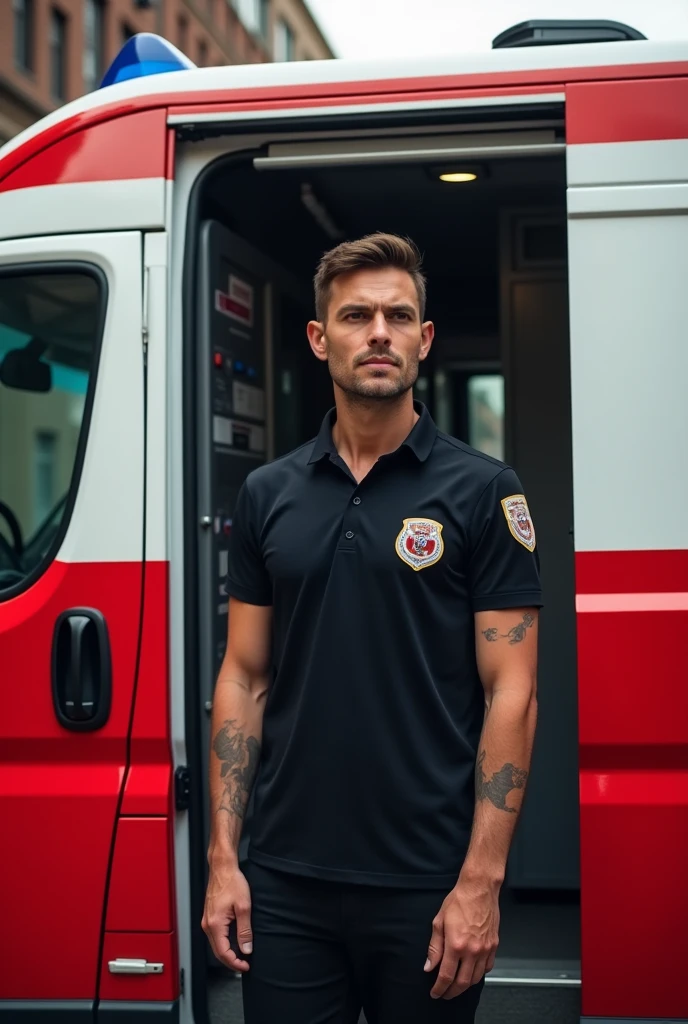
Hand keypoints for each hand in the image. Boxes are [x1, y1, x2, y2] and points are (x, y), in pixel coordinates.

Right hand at [202, 860, 252, 971]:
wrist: (222, 867)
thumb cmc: (231, 882)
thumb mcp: (243, 907)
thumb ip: (245, 930)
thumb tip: (246, 948)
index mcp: (215, 924)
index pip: (223, 953)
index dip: (235, 963)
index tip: (246, 965)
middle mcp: (207, 924)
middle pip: (217, 952)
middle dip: (231, 961)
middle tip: (245, 963)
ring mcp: (207, 920)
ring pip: (216, 944)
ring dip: (228, 952)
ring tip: (242, 955)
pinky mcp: (210, 916)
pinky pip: (216, 935)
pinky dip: (225, 943)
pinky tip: (235, 942)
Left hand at [424, 877, 499, 998]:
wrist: (479, 889)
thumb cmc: (458, 901)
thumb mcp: (439, 922)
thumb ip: (434, 947)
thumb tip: (429, 966)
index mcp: (456, 945)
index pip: (446, 976)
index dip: (439, 988)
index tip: (435, 993)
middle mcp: (472, 951)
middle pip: (462, 982)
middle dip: (451, 992)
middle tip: (444, 994)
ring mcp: (485, 949)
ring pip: (476, 978)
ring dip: (465, 986)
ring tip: (456, 985)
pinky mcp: (494, 946)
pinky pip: (487, 968)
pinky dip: (479, 974)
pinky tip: (472, 972)